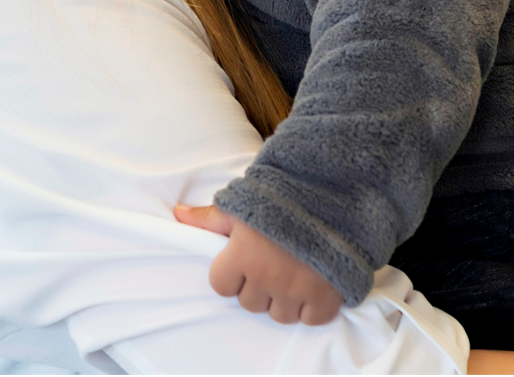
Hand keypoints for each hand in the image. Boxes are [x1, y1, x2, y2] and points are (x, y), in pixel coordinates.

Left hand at [175, 204, 343, 325]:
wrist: (335, 194)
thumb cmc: (284, 197)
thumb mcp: (243, 203)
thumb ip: (210, 216)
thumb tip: (178, 213)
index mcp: (242, 255)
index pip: (220, 285)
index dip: (230, 272)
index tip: (243, 258)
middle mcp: (267, 277)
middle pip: (249, 302)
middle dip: (257, 285)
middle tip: (271, 261)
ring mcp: (296, 290)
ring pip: (278, 314)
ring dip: (282, 298)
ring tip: (291, 271)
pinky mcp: (326, 297)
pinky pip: (310, 318)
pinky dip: (311, 306)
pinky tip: (311, 283)